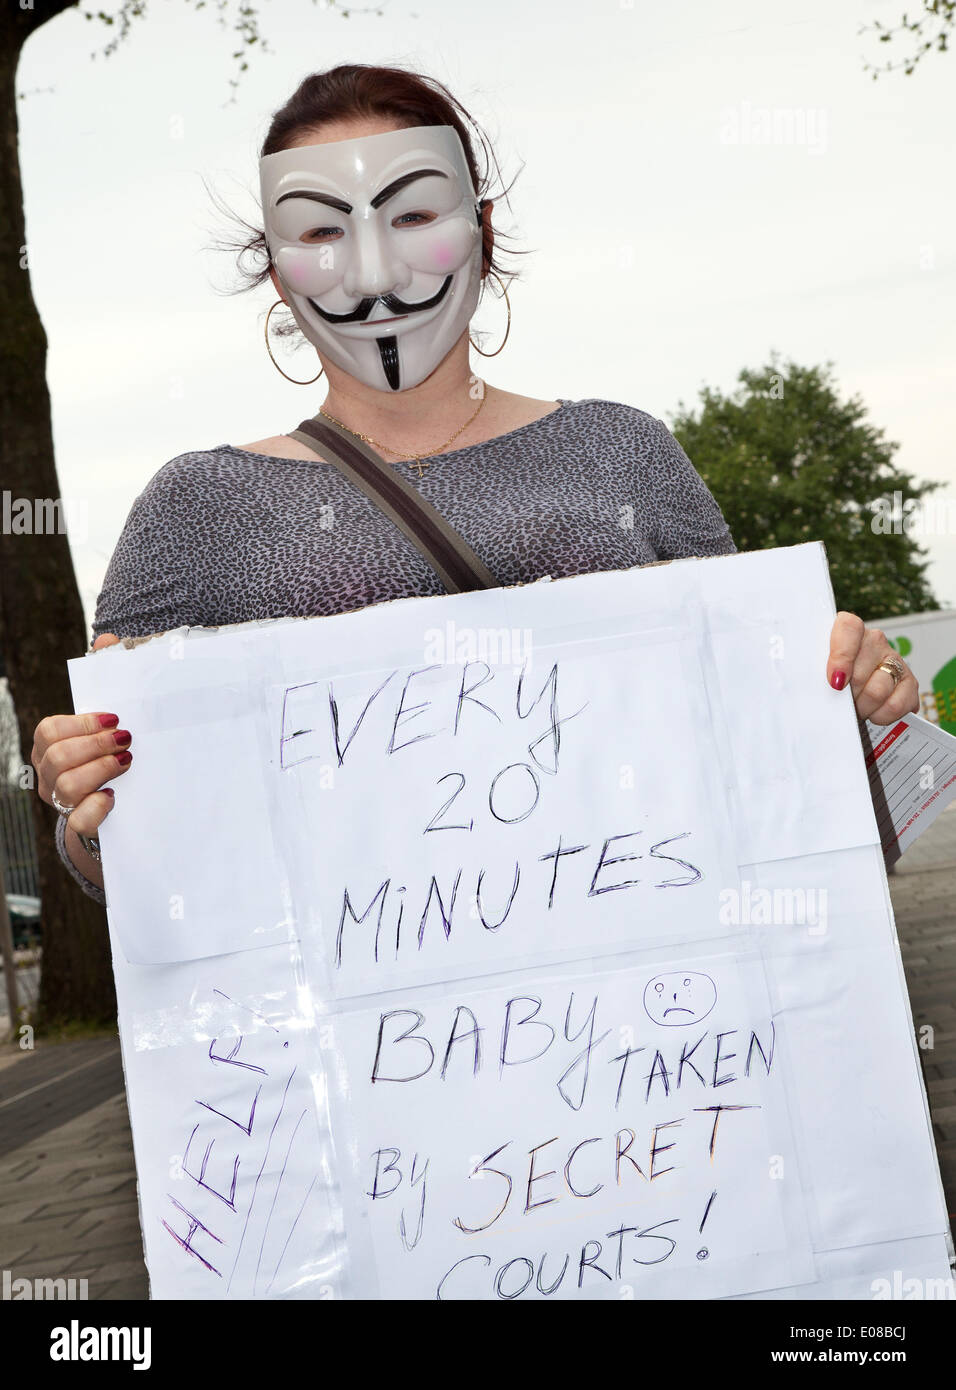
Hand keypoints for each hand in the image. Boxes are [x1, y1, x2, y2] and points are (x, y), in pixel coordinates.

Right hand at [31, 633, 131, 846]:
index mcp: (50, 744)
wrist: (121, 800)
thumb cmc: (112, 749)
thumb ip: (108, 674)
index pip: (51, 730)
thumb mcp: (112, 715)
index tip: (116, 719)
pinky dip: (98, 807)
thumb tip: (106, 639)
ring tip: (126, 763)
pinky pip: (80, 820)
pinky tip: (115, 796)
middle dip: (96, 747)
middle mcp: (48, 773)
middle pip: (59, 757)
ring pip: (68, 786)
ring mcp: (60, 800)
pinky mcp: (79, 824)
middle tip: (127, 742)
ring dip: (101, 771)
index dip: (83, 724)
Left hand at [826, 612, 918, 724]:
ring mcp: (893, 659)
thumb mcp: (815, 670)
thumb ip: (813, 671)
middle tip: (840, 701)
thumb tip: (818, 685)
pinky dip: (881, 716)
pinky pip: (896, 705)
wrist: (849, 693)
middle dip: (846, 696)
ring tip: (855, 708)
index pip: (849, 628)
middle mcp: (873, 640)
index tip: (834, 682)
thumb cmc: (826, 679)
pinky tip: (872, 712)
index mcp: (847, 630)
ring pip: (877, 691)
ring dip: (862, 708)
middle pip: (859, 672)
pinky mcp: (909, 681)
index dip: (842, 656)